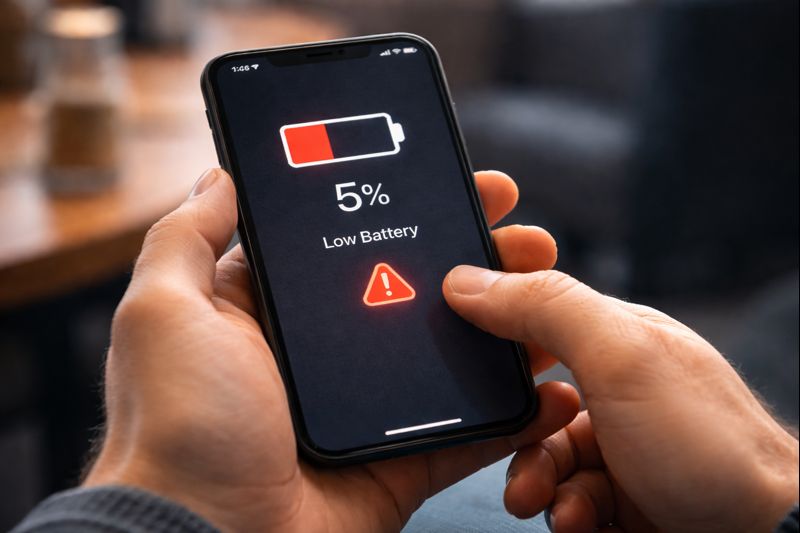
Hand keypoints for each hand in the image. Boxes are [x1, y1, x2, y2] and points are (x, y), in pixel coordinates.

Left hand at [84, 168, 579, 531]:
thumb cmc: (178, 428)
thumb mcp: (164, 314)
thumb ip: (186, 240)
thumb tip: (219, 177)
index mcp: (274, 311)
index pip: (351, 240)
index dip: (404, 206)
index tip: (453, 180)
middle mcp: (324, 354)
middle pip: (414, 288)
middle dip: (473, 254)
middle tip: (520, 231)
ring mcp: (367, 407)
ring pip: (451, 351)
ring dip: (504, 321)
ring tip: (547, 290)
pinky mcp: (399, 459)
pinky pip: (467, 429)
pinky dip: (511, 410)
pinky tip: (546, 382)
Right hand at [443, 266, 799, 531]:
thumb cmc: (708, 444)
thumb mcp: (619, 357)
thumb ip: (544, 309)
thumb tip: (468, 279)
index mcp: (615, 339)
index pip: (535, 317)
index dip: (498, 331)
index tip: (466, 350)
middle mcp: (615, 389)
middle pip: (529, 401)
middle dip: (518, 438)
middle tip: (522, 459)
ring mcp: (620, 445)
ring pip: (543, 457)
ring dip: (538, 483)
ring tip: (557, 505)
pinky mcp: (622, 496)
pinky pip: (566, 497)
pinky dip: (565, 511)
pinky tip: (583, 521)